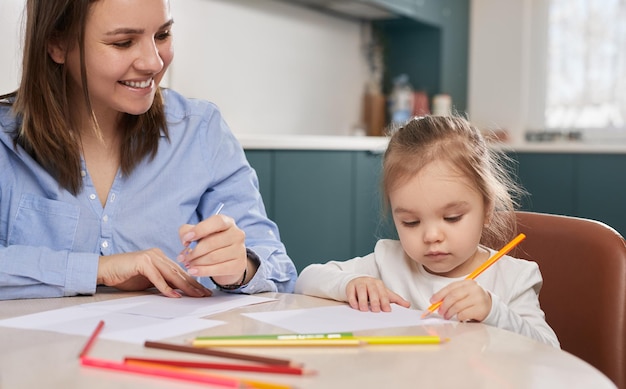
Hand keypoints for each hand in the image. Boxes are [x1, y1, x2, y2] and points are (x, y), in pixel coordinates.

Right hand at [97, 249, 211, 297]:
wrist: (104, 269)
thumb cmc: (124, 276)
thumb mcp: (148, 280)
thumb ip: (162, 282)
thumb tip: (178, 292)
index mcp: (161, 258)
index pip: (180, 271)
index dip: (193, 282)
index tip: (203, 292)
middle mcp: (158, 255)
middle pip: (179, 272)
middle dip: (194, 284)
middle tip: (205, 295)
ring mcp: (150, 257)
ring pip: (171, 274)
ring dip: (185, 286)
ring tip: (196, 295)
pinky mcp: (142, 262)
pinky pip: (157, 277)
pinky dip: (166, 288)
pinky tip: (175, 295)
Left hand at [178, 214, 249, 285]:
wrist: (228, 261)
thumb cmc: (211, 243)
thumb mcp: (199, 233)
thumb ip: (188, 231)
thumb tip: (185, 240)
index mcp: (228, 222)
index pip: (217, 222)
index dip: (200, 229)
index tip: (186, 239)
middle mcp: (237, 234)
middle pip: (212, 243)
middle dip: (193, 252)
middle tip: (182, 258)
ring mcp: (240, 250)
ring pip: (213, 257)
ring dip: (196, 262)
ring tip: (187, 265)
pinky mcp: (239, 265)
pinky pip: (218, 269)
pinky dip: (203, 271)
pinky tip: (193, 271)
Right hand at [346, 276, 410, 311]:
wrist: (358, 282)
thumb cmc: (373, 290)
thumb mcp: (384, 293)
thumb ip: (396, 300)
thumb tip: (408, 305)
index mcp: (379, 284)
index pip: (383, 293)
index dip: (385, 302)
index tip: (387, 310)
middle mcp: (370, 282)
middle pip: (373, 291)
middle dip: (375, 301)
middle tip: (376, 310)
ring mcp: (360, 283)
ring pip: (362, 291)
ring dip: (363, 300)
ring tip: (364, 309)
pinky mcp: (350, 286)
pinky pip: (351, 292)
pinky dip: (353, 299)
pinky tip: (355, 306)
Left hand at [429, 279, 491, 321]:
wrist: (489, 306)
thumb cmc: (472, 299)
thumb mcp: (463, 293)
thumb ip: (451, 295)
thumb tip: (436, 301)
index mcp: (468, 282)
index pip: (450, 287)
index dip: (440, 294)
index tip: (433, 301)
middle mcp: (474, 289)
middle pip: (453, 296)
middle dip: (444, 305)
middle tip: (440, 311)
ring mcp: (478, 299)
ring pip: (457, 306)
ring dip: (449, 312)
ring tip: (447, 316)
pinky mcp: (481, 309)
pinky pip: (463, 314)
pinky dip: (458, 317)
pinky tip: (459, 317)